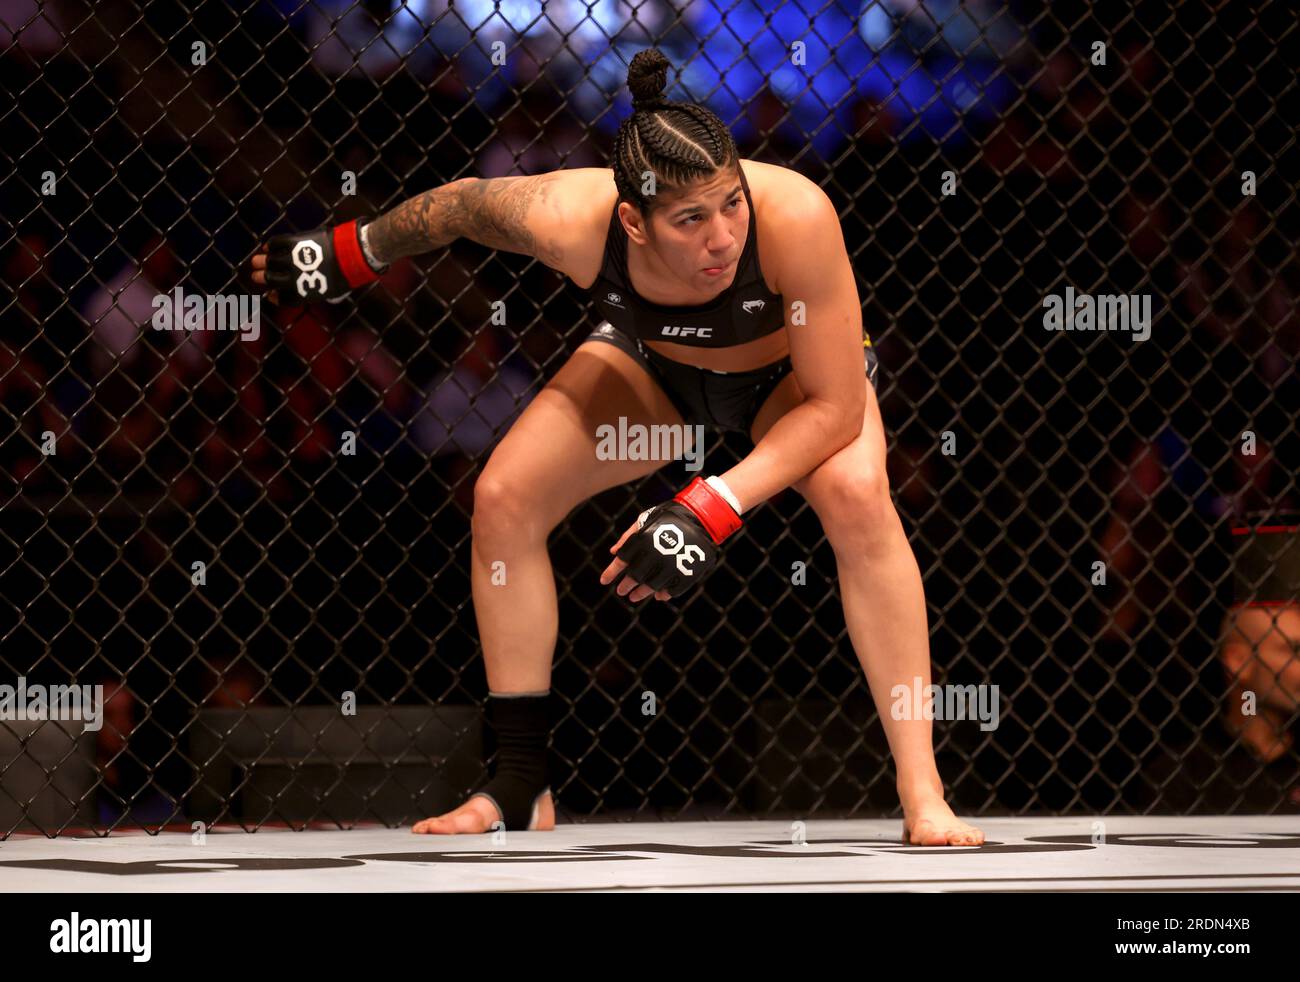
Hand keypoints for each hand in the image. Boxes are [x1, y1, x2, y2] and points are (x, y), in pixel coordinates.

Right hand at [248, 219, 382, 305]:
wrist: (350, 255)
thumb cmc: (346, 275)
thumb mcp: (333, 290)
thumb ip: (320, 291)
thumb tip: (318, 293)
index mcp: (304, 293)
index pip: (284, 299)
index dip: (275, 298)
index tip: (269, 295)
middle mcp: (294, 279)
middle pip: (271, 280)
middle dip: (261, 278)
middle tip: (256, 276)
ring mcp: (292, 260)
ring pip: (269, 262)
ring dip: (260, 262)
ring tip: (256, 261)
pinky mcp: (293, 243)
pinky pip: (276, 244)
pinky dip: (270, 246)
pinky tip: (267, 248)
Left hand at [600, 478, 741, 601]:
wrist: (700, 516)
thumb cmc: (668, 517)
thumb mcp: (645, 519)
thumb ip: (628, 536)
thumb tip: (613, 552)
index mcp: (643, 540)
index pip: (622, 560)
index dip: (611, 572)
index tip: (604, 581)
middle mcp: (656, 554)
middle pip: (635, 577)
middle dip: (626, 585)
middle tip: (621, 591)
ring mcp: (672, 565)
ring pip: (652, 586)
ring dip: (641, 593)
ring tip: (634, 597)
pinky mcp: (687, 573)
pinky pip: (672, 590)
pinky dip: (663, 594)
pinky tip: (657, 595)